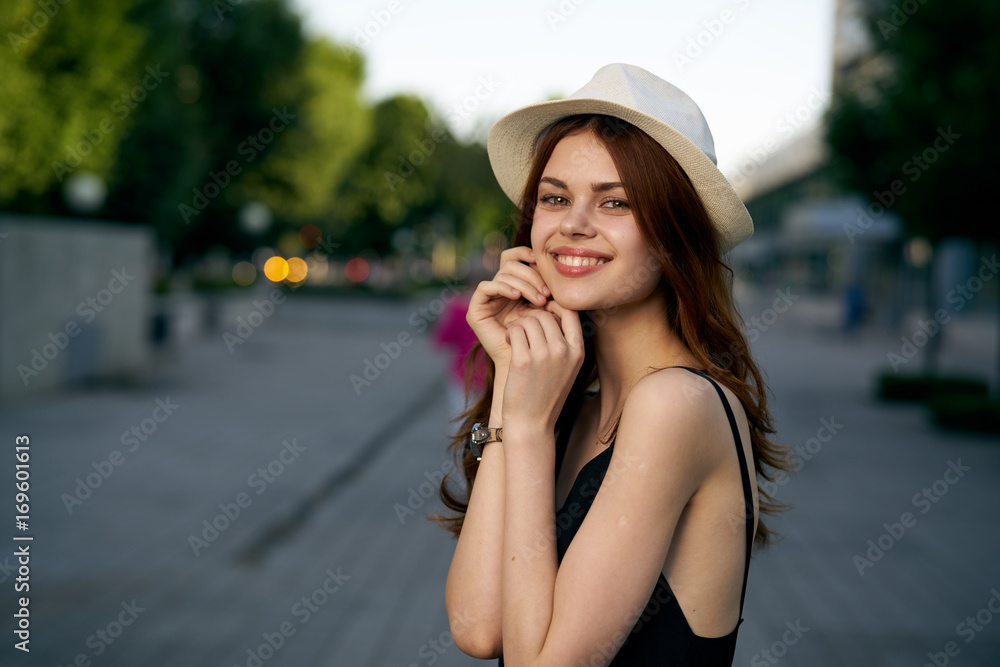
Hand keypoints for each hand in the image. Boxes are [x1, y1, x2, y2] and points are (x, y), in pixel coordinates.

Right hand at [466, 246, 549, 366]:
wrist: (527, 369)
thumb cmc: (543, 342)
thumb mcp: (549, 311)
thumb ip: (550, 291)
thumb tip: (555, 270)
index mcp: (516, 286)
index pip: (517, 257)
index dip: (529, 256)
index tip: (549, 269)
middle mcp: (499, 290)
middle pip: (511, 263)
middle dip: (532, 275)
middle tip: (546, 293)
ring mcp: (487, 300)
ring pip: (502, 273)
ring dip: (523, 283)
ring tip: (538, 300)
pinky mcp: (475, 310)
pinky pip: (485, 287)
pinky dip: (502, 287)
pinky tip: (515, 296)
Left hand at [502, 300, 583, 434]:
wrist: (532, 423)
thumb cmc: (546, 395)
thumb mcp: (567, 368)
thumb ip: (565, 342)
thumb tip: (553, 311)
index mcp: (578, 352)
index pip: (571, 312)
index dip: (554, 305)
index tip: (542, 311)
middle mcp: (564, 352)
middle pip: (546, 314)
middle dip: (531, 315)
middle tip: (522, 325)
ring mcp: (544, 356)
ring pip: (529, 320)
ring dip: (518, 324)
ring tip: (515, 335)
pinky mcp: (523, 361)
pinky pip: (515, 330)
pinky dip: (510, 332)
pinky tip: (508, 341)